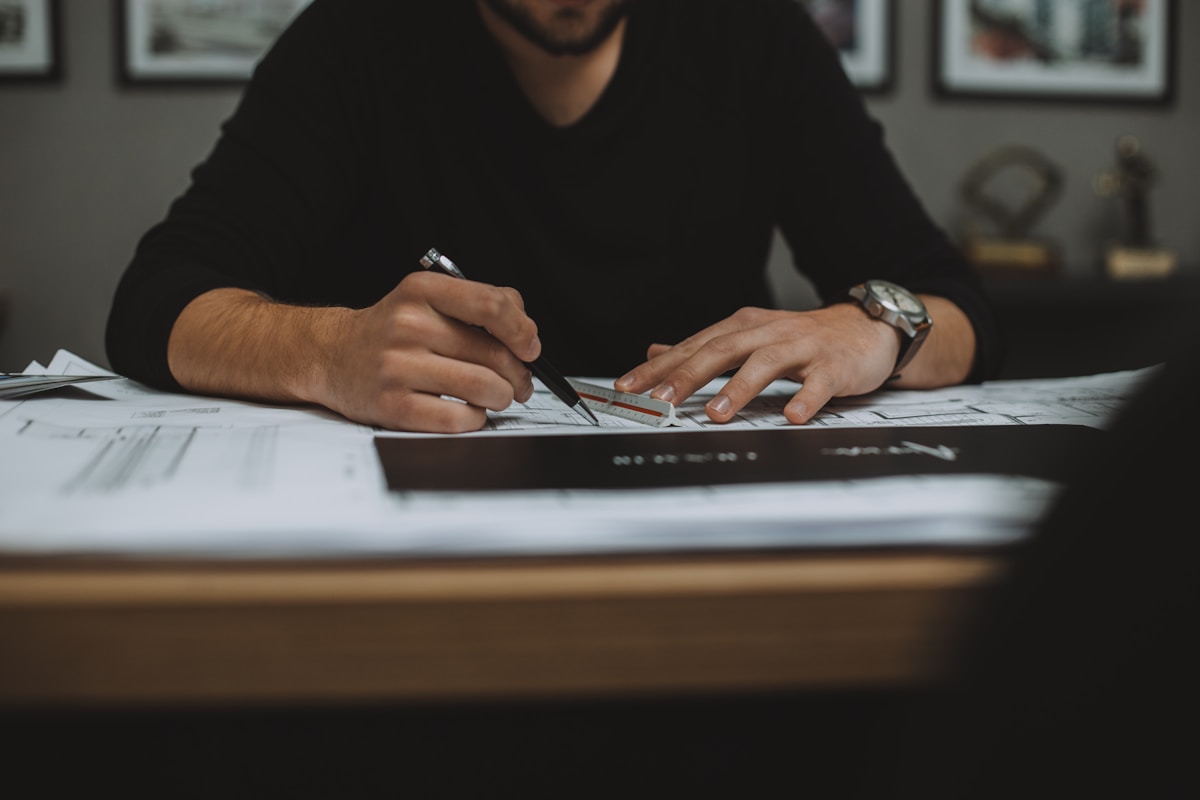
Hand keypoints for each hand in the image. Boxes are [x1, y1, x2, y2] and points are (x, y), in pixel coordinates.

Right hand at [317, 270, 540, 431]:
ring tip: (497, 397)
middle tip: (520, 382)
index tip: (530, 347)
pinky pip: (460, 419)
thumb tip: (526, 333)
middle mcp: (408, 326)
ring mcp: (398, 367)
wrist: (331, 355)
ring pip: (483, 388)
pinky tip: (468, 411)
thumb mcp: (428, 299)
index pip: (491, 305)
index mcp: (421, 291)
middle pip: (494, 354)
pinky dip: (476, 419)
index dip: (523, 330)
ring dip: (502, 397)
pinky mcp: (394, 407)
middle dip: (519, 374)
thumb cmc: (392, 330)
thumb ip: (479, 304)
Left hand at [613, 304, 899, 424]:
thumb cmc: (801, 339)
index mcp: (743, 327)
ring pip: (766, 364)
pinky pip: (819, 384)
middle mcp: (768, 333)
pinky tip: (791, 417)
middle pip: (722, 350)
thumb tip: (655, 353)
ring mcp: (802, 347)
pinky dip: (805, 399)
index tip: (629, 388)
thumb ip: (703, 347)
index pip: (694, 346)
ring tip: (716, 413)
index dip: (660, 367)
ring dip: (738, 388)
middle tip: (663, 399)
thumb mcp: (748, 336)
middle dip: (689, 374)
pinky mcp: (834, 366)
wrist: (866, 328)